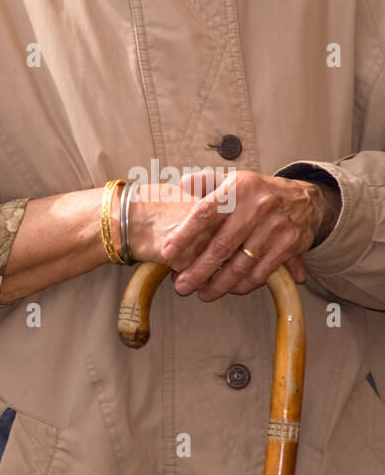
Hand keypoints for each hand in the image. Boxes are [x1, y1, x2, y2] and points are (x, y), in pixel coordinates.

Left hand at [156, 170, 331, 300]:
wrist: (307, 200)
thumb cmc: (257, 194)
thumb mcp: (233, 181)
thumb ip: (206, 182)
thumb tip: (185, 182)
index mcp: (239, 188)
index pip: (205, 213)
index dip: (184, 235)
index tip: (167, 253)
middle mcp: (258, 207)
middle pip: (221, 246)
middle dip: (199, 270)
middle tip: (182, 285)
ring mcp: (275, 227)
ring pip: (241, 265)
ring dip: (219, 284)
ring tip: (202, 293)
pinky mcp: (289, 245)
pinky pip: (260, 272)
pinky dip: (242, 285)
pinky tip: (228, 289)